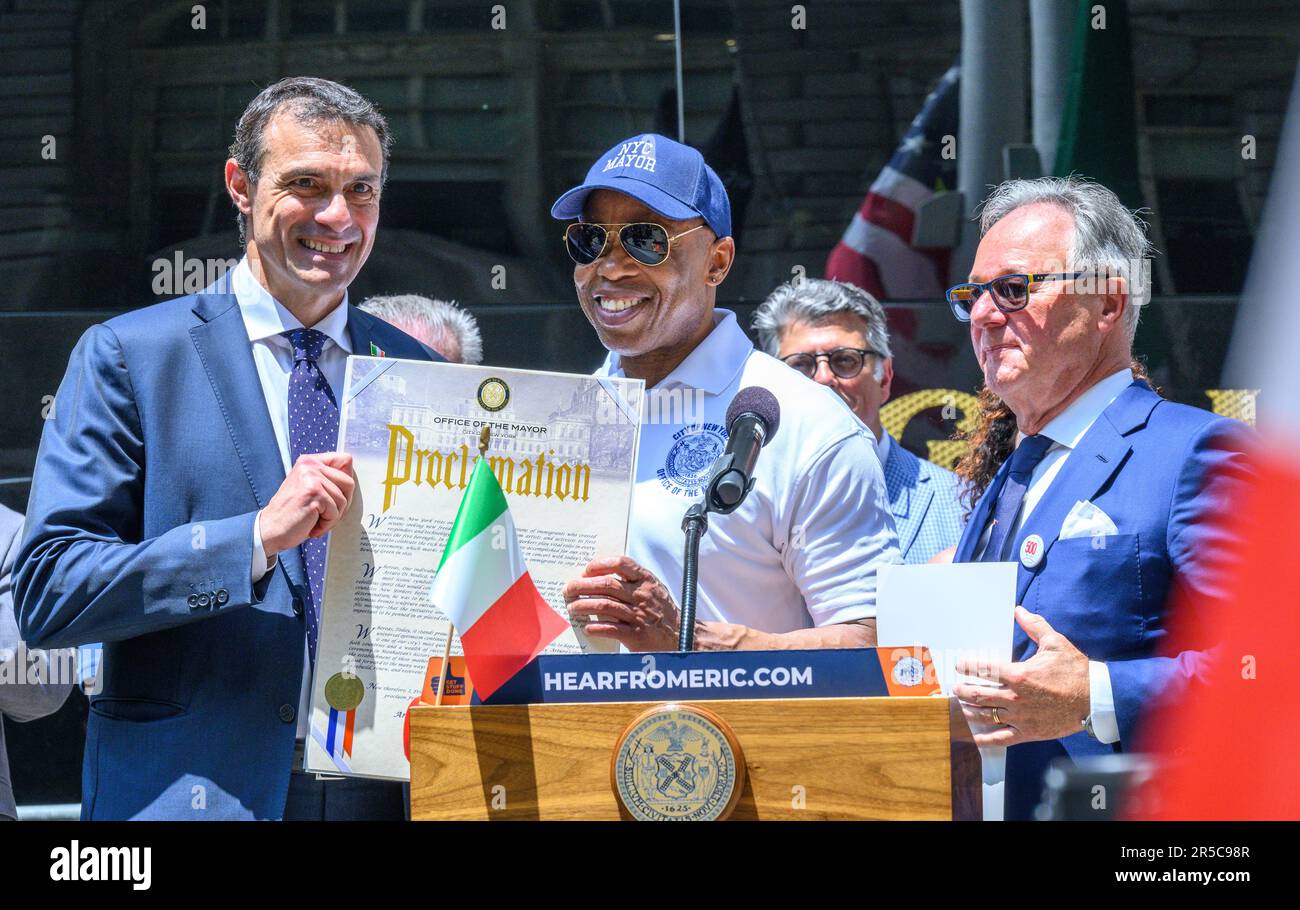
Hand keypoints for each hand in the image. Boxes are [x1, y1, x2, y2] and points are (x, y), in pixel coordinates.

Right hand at [259, 452, 354, 558]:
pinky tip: (310, 525)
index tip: (338, 495)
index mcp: (309, 461)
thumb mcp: (309, 488)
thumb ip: (326, 479)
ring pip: (343, 500)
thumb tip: (352, 479)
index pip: (345, 459)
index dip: (347, 480)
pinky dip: (326, 524)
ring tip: (314, 519)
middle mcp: (310, 465)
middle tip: (324, 514)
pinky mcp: (313, 493)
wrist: (270, 529)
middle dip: (342, 504)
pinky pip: (335, 512)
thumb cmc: (292, 512)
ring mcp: (311, 478)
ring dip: (332, 517)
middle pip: (348, 482)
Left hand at [562, 555, 680, 651]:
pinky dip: (596, 627)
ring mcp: (639, 615)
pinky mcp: (636, 635)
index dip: (600, 565)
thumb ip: (632, 580)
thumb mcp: (653, 588)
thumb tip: (600, 576)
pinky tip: (587, 627)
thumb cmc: (662, 610)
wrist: (682, 636)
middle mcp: (641, 595)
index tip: (586, 570)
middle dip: (582, 586)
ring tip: (572, 608)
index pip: (621, 564)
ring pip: (604, 605)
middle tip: (569, 589)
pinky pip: (611, 628)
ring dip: (584, 606)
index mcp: (646, 580)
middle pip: (606, 585)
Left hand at [953, 606, 1090, 746]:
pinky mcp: (1027, 732)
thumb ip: (1034, 626)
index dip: (967, 666)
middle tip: (956, 688)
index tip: (959, 665)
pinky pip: (1000, 738)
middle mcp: (1015, 697)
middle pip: (978, 694)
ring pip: (985, 715)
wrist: (1095, 699)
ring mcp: (1020, 717)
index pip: (984, 670)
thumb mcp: (1055, 643)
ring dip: (968, 711)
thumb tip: (1019, 610)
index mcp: (1019, 675)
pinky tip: (972, 737)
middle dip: (963, 691)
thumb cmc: (1075, 671)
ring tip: (960, 706)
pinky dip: (984, 739)